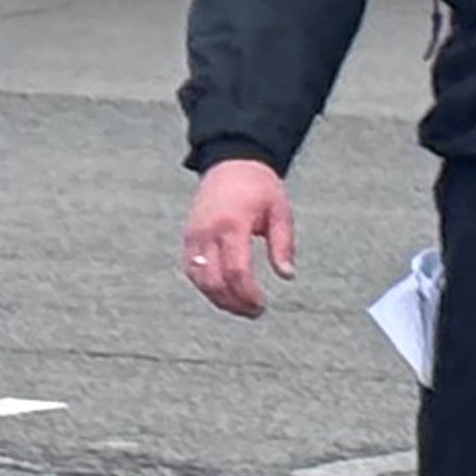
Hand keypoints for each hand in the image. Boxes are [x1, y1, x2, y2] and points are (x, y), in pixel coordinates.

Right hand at [183, 157, 297, 317]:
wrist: (230, 163)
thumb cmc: (259, 187)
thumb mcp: (280, 212)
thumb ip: (283, 245)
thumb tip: (286, 275)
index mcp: (232, 225)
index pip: (236, 271)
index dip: (248, 295)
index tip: (262, 305)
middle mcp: (208, 232)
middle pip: (214, 281)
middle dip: (233, 303)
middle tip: (253, 312)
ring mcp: (194, 234)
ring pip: (199, 278)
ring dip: (218, 298)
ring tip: (239, 306)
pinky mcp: (188, 236)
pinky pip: (191, 268)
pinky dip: (205, 285)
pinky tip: (222, 291)